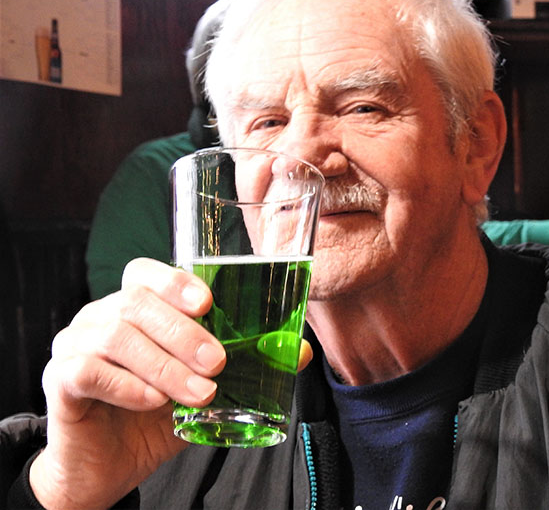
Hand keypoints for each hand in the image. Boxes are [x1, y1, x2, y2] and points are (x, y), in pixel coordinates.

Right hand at [30, 258, 225, 509]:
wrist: (106, 467)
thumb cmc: (154, 418)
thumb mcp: (205, 389)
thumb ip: (245, 367)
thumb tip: (298, 352)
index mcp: (133, 309)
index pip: (144, 273)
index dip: (174, 281)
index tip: (208, 303)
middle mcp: (99, 317)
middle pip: (134, 303)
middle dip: (182, 332)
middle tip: (216, 363)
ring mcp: (73, 345)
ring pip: (114, 335)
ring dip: (164, 364)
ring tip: (199, 393)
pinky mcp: (59, 379)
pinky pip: (87, 370)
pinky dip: (128, 385)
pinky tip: (153, 403)